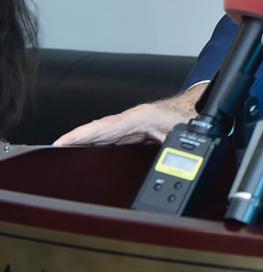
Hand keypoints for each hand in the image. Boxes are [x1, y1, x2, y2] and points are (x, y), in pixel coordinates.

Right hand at [53, 84, 204, 145]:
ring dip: (84, 142)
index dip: (82, 135)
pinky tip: (88, 152)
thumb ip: (169, 145)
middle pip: (98, 131)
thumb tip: (165, 161)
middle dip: (75, 140)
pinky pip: (112, 137)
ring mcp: (133, 126)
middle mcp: (132, 120)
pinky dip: (97, 143)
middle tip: (53, 150)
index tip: (62, 142)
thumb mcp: (181, 133)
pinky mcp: (136, 131)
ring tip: (63, 152)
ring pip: (104, 134)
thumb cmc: (193, 116)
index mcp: (139, 118)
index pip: (105, 127)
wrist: (200, 109)